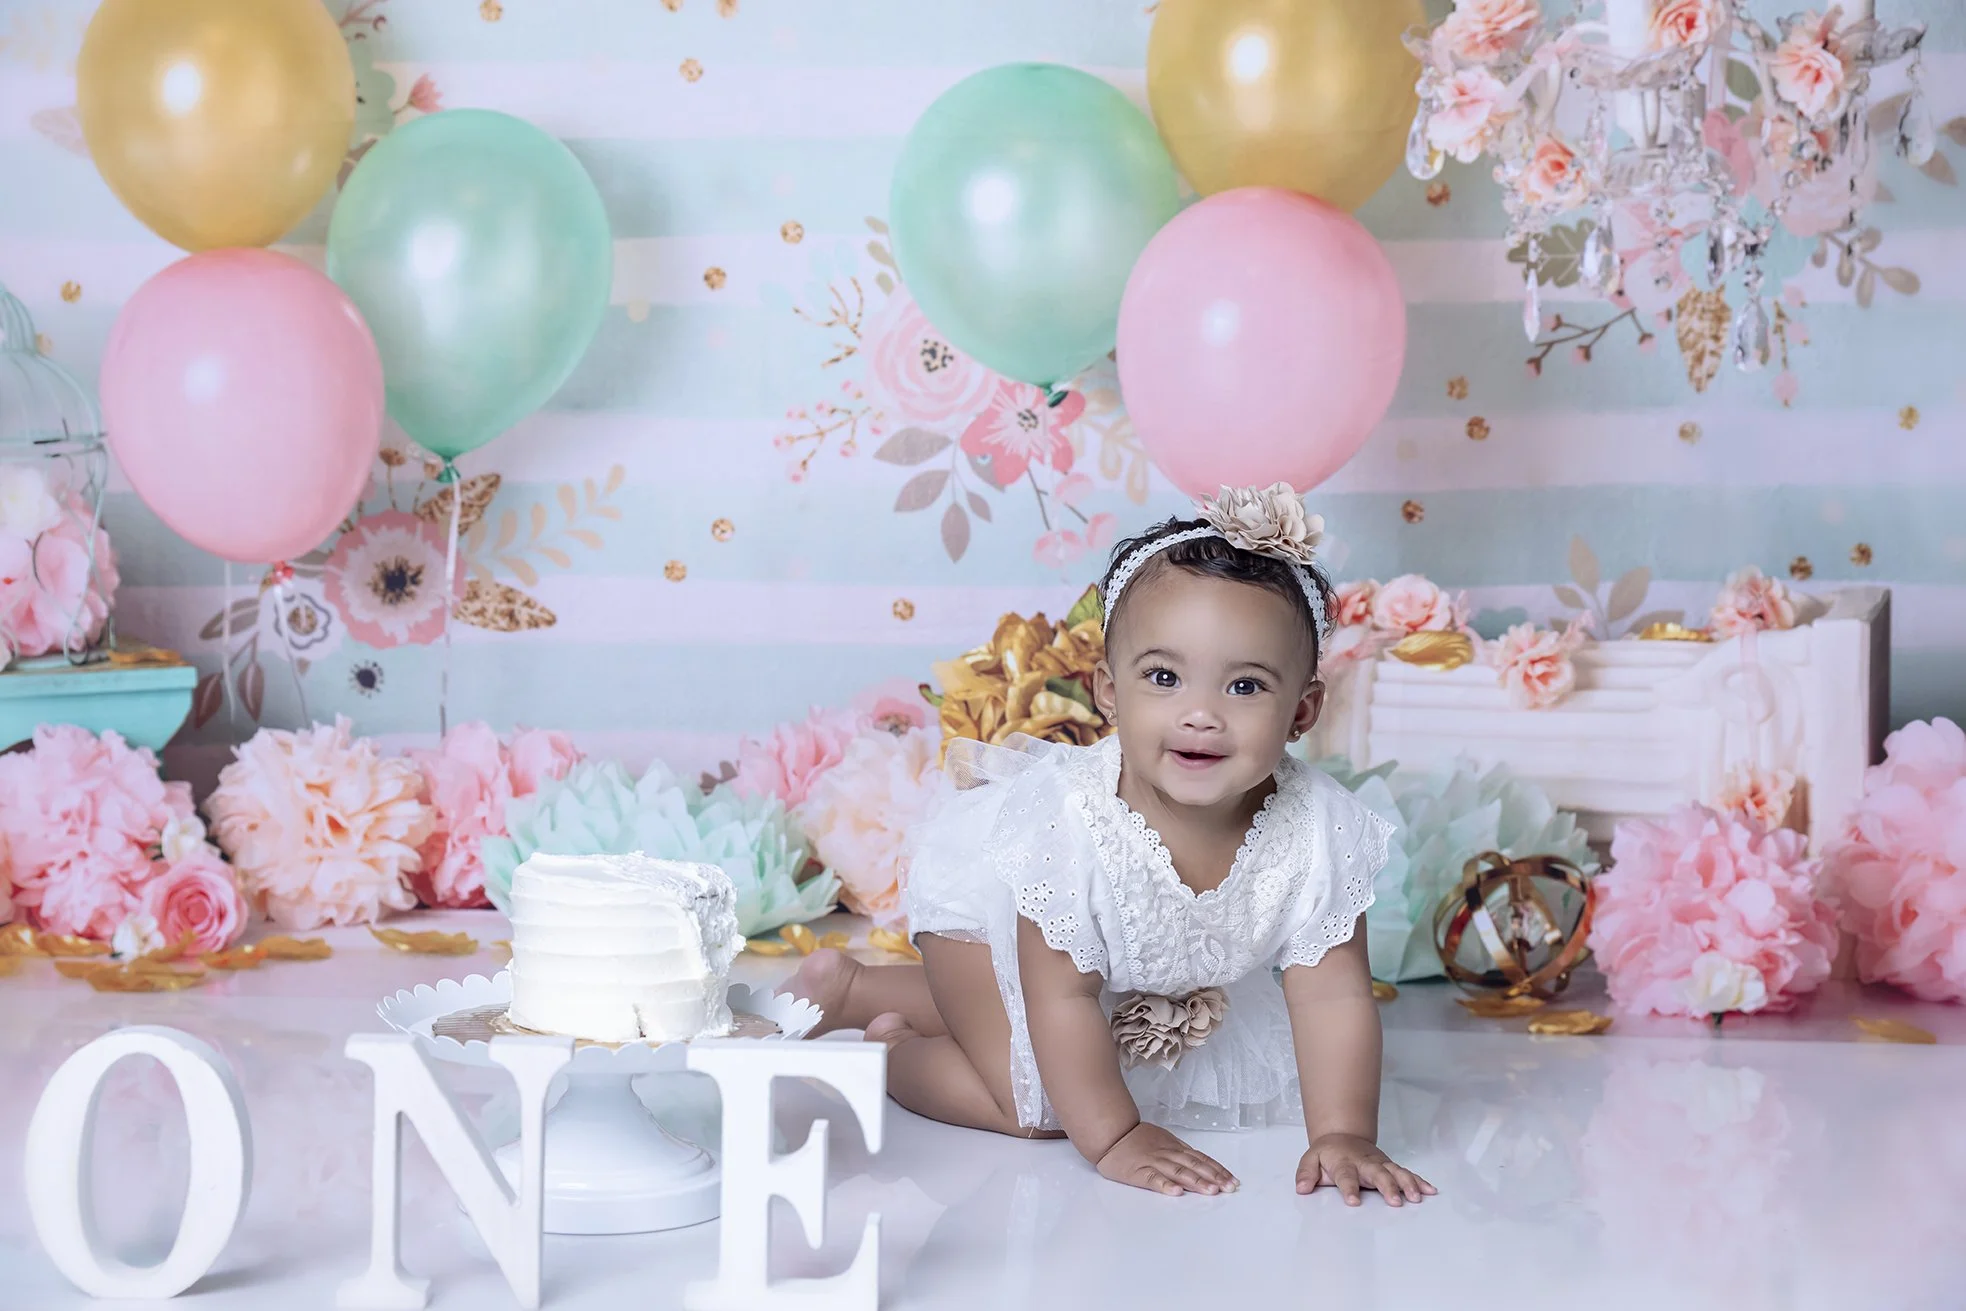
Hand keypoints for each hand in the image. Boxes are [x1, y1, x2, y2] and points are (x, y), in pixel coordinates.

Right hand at [1096, 1123, 1239, 1196]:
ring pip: (1178, 1171)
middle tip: (1229, 1188)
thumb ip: (1181, 1152)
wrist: (1112, 1135)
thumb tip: (1202, 1163)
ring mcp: (1154, 1163)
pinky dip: (1165, 1185)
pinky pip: (1153, 1179)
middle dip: (1213, 1177)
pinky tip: (1176, 1193)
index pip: (1201, 1159)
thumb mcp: (1164, 1140)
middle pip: (1194, 1165)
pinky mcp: (1138, 1172)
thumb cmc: (1138, 1139)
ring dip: (1196, 1182)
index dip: (1217, 1170)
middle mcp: (1168, 1154)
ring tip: (1211, 1191)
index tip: (1232, 1180)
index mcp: (1175, 1148)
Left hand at [1297, 1133, 1434, 1206]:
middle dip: (1387, 1186)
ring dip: (1407, 1184)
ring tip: (1417, 1197)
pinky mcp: (1390, 1166)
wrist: (1343, 1135)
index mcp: (1344, 1163)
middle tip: (1394, 1201)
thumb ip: (1306, 1174)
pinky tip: (1430, 1190)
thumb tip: (1301, 1189)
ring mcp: (1380, 1164)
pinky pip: (1406, 1173)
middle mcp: (1365, 1163)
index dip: (1349, 1188)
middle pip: (1377, 1174)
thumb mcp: (1310, 1160)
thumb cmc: (1328, 1154)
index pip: (1346, 1176)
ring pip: (1396, 1172)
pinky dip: (1418, 1181)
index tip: (1353, 1201)